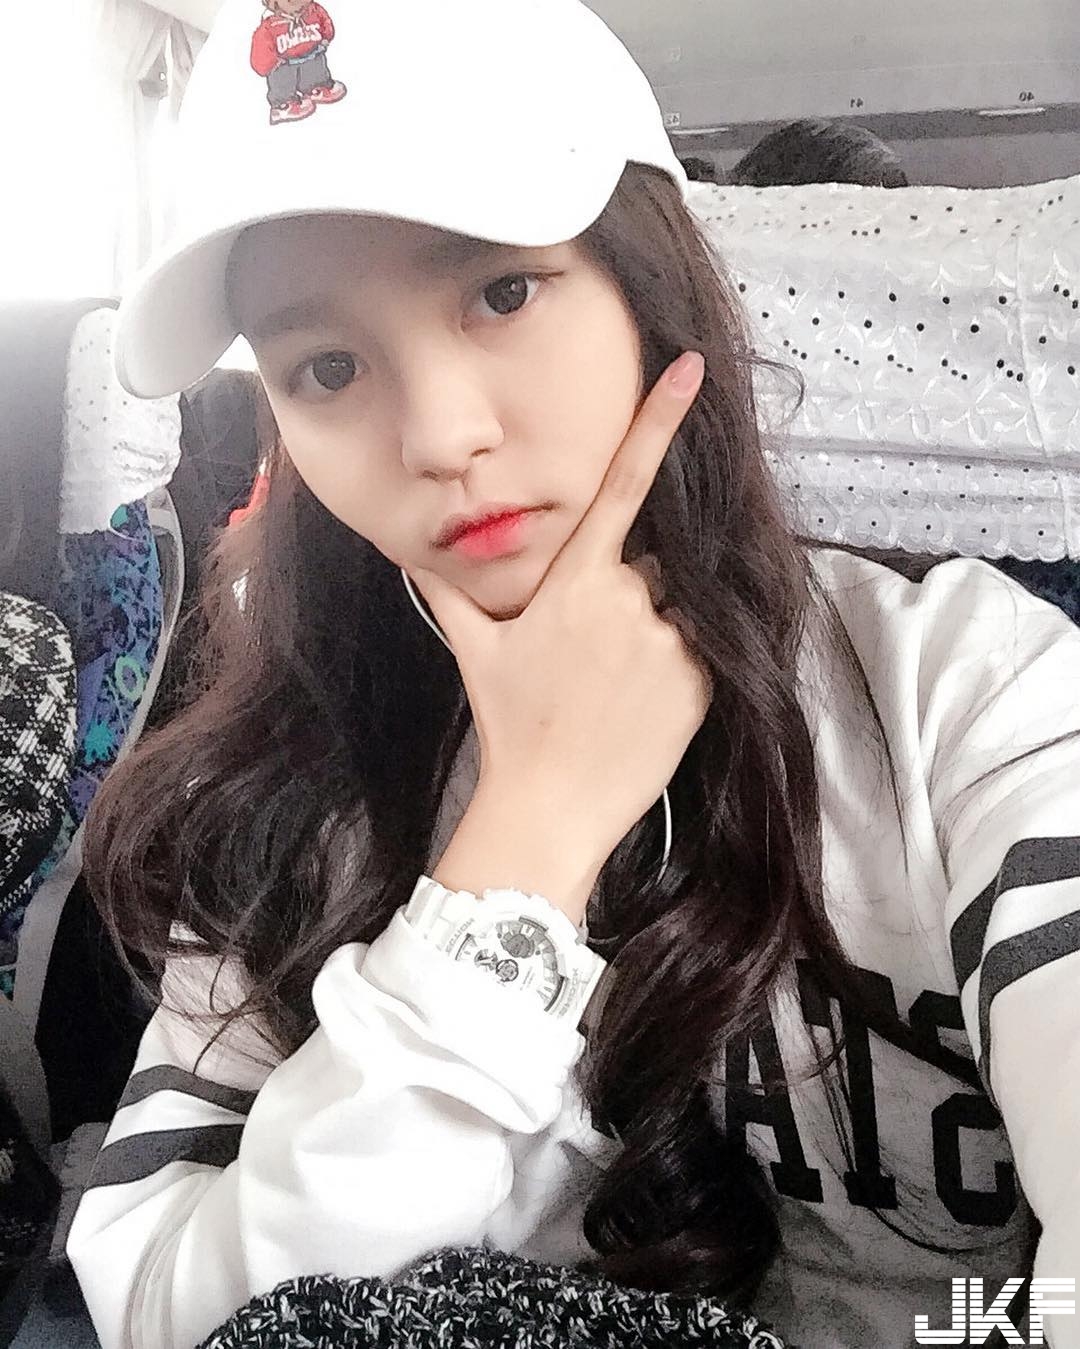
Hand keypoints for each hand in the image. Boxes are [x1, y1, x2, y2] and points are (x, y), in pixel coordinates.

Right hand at [411, 351, 710, 873]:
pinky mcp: (700, 680)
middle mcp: (627, 598)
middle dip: (631, 591)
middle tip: (597, 658)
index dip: (657, 422)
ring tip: (616, 690)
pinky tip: (640, 707)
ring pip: (675, 609)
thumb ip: (448, 593)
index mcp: (574, 580)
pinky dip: (678, 668)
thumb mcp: (475, 652)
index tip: (691, 370)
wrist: (549, 806)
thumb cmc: (510, 724)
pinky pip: (700, 651)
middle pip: (650, 564)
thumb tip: (407, 555)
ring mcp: (668, 640)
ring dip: (653, 633)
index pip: (622, 485)